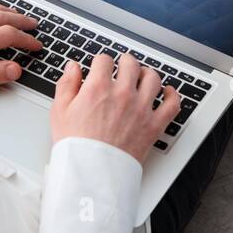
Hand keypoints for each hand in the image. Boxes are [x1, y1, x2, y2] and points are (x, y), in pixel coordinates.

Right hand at [50, 53, 180, 163]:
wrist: (92, 173)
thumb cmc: (75, 146)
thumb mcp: (60, 111)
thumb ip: (67, 84)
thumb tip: (73, 68)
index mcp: (99, 88)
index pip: (104, 60)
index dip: (101, 62)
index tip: (100, 66)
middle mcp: (123, 94)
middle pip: (131, 64)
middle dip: (125, 61)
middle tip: (123, 65)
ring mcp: (141, 109)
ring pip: (153, 78)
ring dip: (147, 73)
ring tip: (142, 76)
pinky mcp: (154, 125)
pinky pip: (172, 104)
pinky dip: (172, 95)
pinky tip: (167, 92)